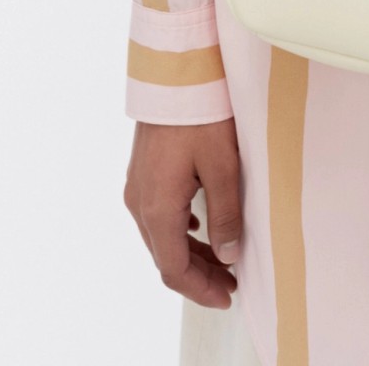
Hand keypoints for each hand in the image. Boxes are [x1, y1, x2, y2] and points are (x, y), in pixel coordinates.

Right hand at [124, 118, 244, 308]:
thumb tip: (228, 254)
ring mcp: (137, 187)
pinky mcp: (142, 172)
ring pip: (161, 237)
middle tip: (231, 284)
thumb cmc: (201, 113)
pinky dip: (180, 230)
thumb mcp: (223, 165)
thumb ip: (226, 214)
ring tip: (222, 260)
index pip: (174, 269)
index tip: (227, 297)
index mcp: (157, 208)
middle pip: (166, 256)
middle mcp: (139, 203)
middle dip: (198, 275)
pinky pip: (157, 215)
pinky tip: (200, 225)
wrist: (174, 71)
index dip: (200, 289)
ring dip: (190, 253)